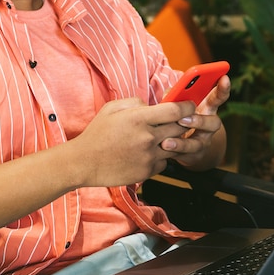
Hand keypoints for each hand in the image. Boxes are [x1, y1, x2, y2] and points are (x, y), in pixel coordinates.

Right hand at [70, 97, 193, 187]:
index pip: (176, 111)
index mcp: (139, 118)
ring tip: (156, 139)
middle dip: (181, 124)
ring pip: (175, 147)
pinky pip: (164, 162)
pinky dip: (160, 157)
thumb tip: (153, 105)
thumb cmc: (97, 134)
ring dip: (171, 142)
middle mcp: (147, 137)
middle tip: (174, 122)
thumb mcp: (112, 108)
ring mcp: (148, 156)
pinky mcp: (147, 172)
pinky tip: (145, 154)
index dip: (188, 107)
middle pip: (180, 128)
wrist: (84, 162)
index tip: (189, 106)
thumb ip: (136, 102)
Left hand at [163, 74, 230, 170]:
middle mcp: (209, 126)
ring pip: (198, 143)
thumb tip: (169, 94)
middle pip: (214, 123)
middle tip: (184, 118)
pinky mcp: (194, 155)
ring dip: (182, 141)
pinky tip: (164, 145)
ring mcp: (203, 142)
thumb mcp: (178, 105)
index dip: (223, 89)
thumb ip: (174, 97)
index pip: (218, 98)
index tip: (225, 77)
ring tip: (168, 140)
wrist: (184, 146)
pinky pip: (186, 154)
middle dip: (200, 120)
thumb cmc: (179, 119)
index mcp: (207, 109)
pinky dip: (175, 149)